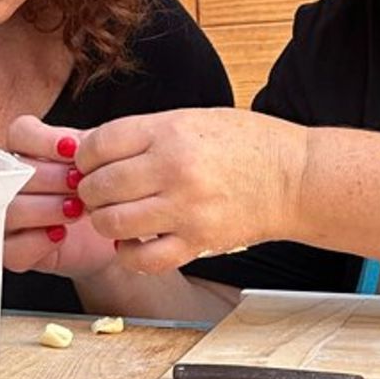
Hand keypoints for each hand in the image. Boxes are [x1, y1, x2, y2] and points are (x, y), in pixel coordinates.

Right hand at [4, 116, 116, 277]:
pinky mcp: (13, 252)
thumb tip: (79, 143)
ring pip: (10, 210)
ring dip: (46, 208)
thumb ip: (91, 146)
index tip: (72, 150)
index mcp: (29, 151)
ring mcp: (7, 217)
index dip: (43, 140)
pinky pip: (12, 249)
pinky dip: (37, 241)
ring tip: (76, 209)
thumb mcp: (102, 162)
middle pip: (13, 172)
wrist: (116, 234)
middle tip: (79, 184)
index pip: (19, 134)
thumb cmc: (106, 192)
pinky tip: (61, 234)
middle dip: (51, 178)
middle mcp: (11, 182)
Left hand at [72, 108, 307, 274]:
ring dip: (105, 221)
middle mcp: (175, 169)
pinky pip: (143, 259)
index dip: (84, 156)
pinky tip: (133, 242)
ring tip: (114, 215)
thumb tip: (91, 148)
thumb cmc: (247, 144)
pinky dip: (128, 254)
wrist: (295, 177)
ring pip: (113, 223)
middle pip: (100, 185)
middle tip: (98, 191)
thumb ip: (145, 133)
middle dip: (90, 190)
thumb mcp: (193, 119)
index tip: (89, 162)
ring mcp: (186, 209)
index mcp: (172, 131)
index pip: (99, 144)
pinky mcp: (197, 242)